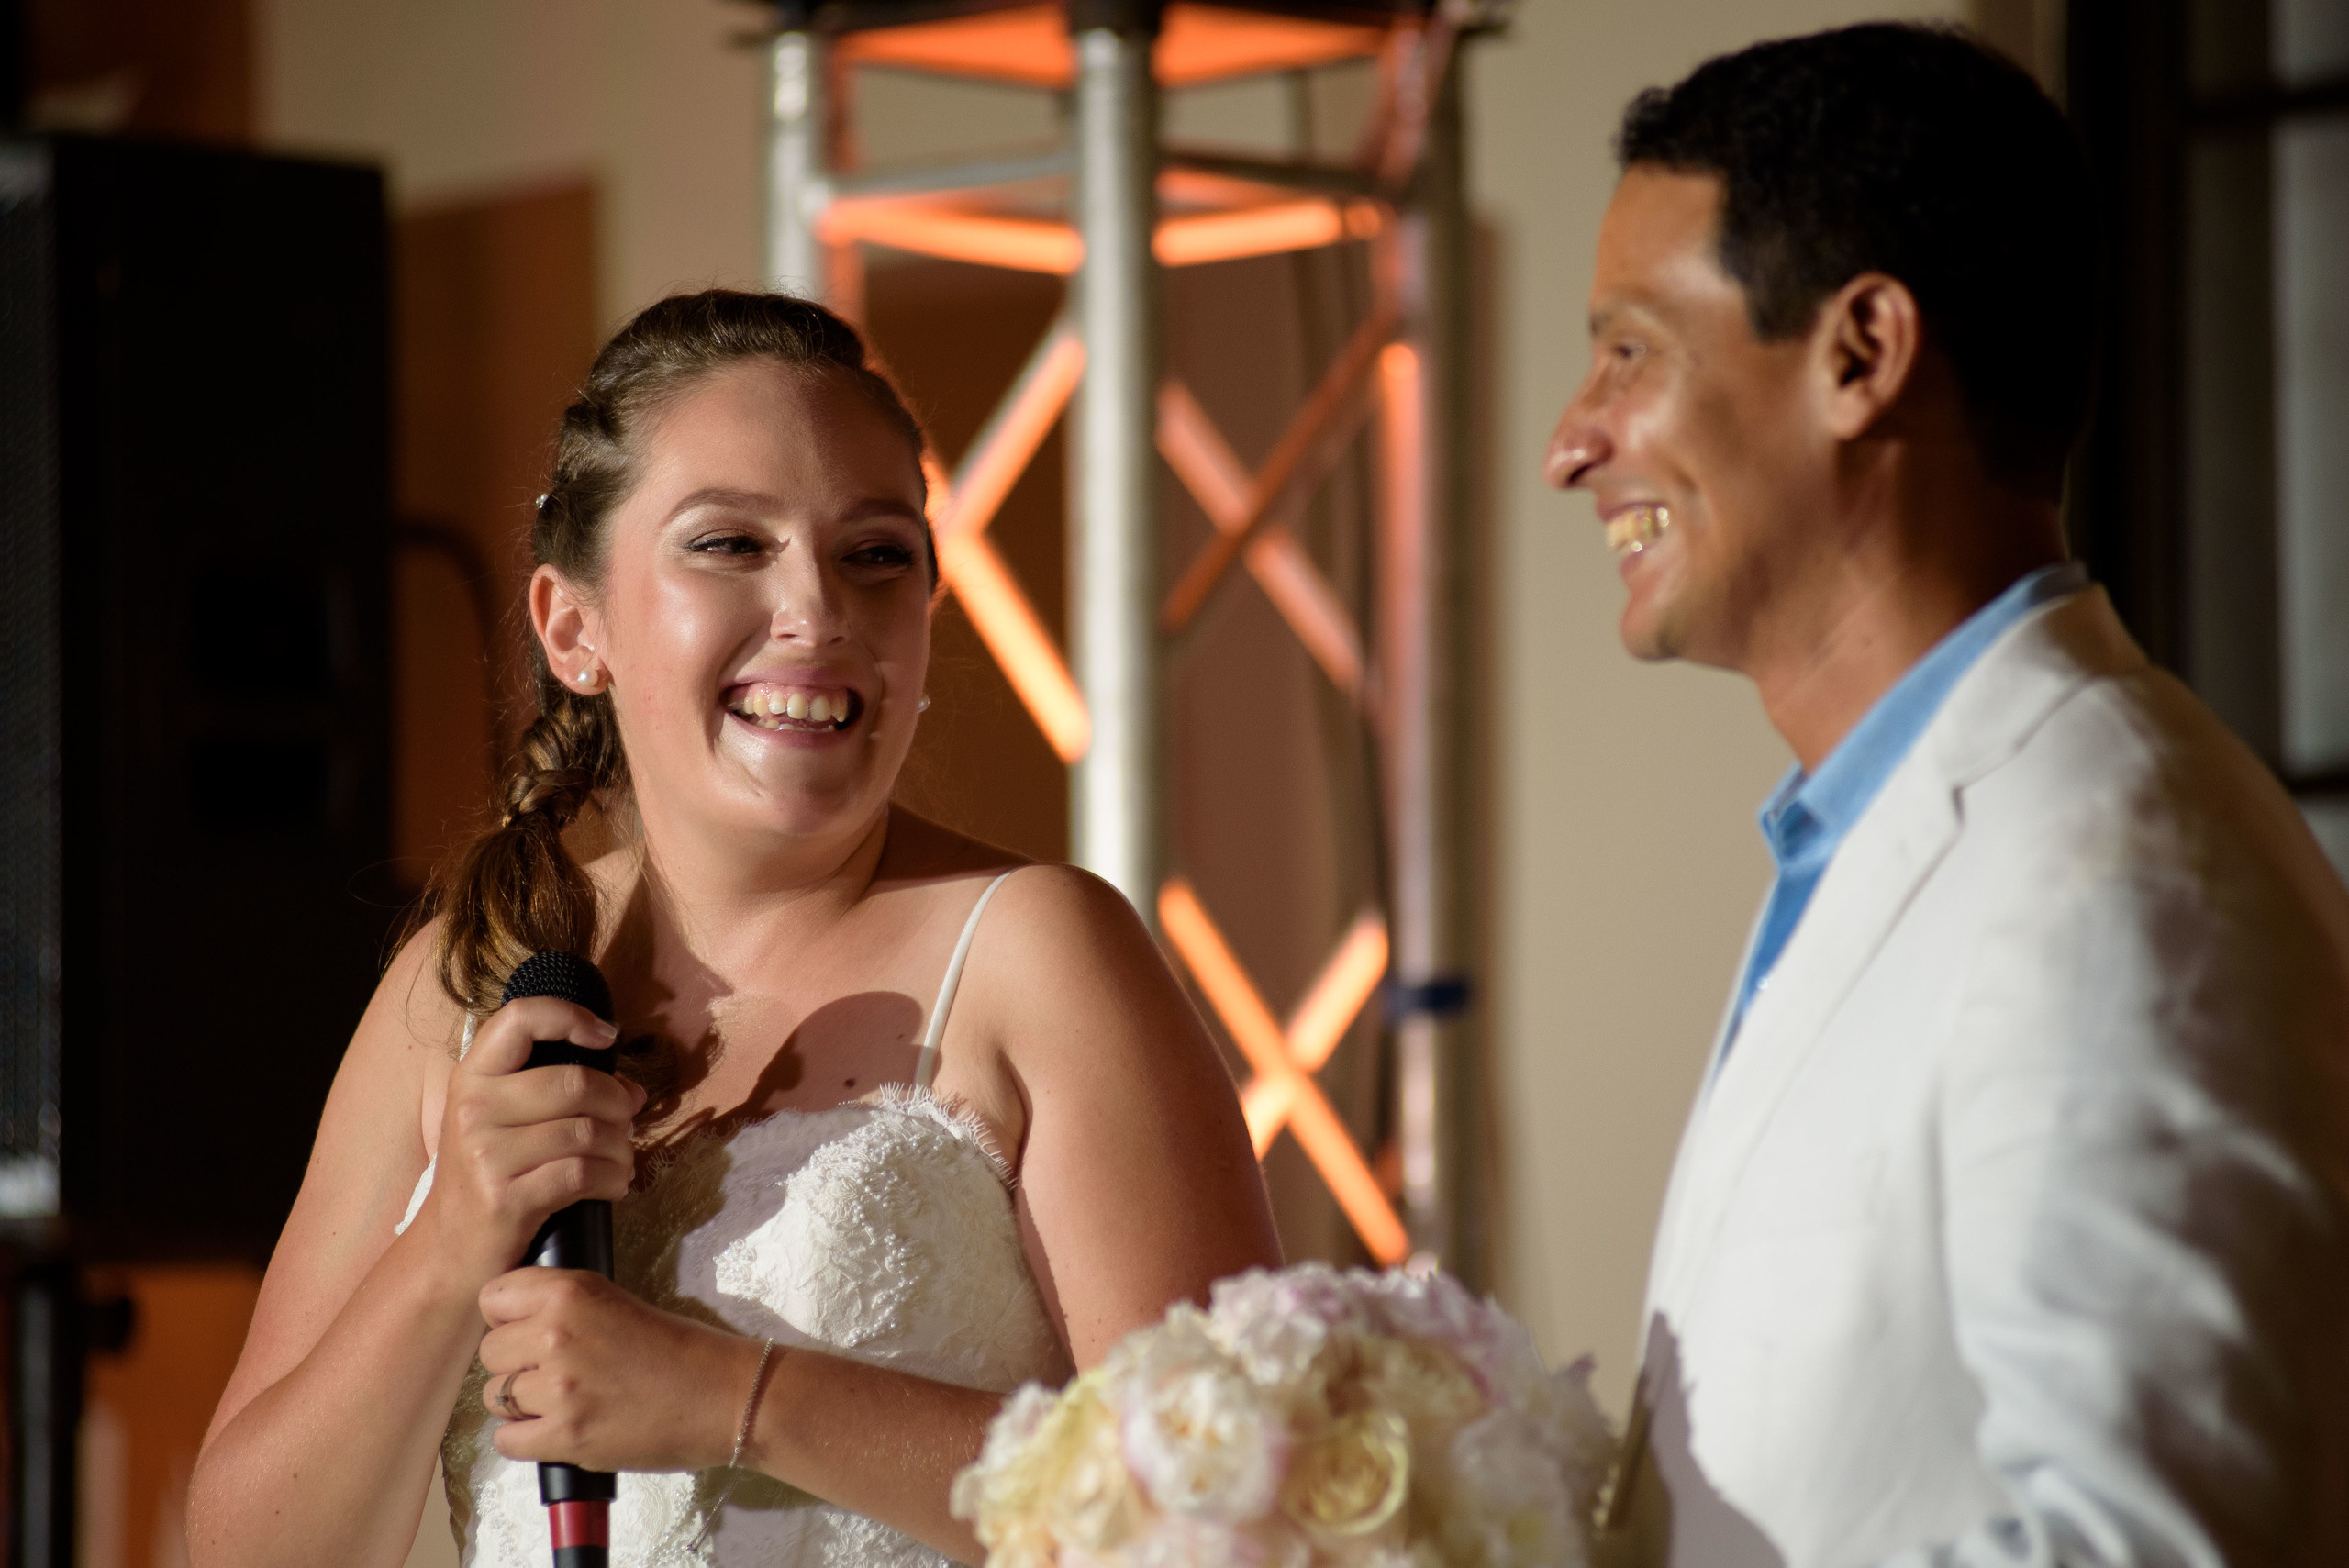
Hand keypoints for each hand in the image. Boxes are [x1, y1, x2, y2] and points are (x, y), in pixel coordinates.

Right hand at [412, 997, 647, 1285]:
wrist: (446, 1253)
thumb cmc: (487, 1178)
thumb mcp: (500, 1122)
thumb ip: (554, 1092)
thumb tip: (632, 1089)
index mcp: (472, 1078)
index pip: (521, 1018)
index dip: (571, 1017)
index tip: (605, 1035)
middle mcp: (473, 1109)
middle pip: (577, 1082)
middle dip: (619, 1103)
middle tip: (627, 1123)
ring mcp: (486, 1155)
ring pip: (588, 1131)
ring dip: (622, 1148)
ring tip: (621, 1161)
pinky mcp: (506, 1198)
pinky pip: (583, 1173)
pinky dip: (613, 1179)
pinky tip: (613, 1185)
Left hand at [477, 1268, 757, 1473]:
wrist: (722, 1394)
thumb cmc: (679, 1349)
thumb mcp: (615, 1300)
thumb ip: (562, 1305)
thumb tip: (512, 1324)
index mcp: (570, 1292)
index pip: (492, 1298)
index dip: (507, 1317)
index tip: (525, 1328)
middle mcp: (556, 1334)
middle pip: (490, 1352)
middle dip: (514, 1363)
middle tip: (552, 1370)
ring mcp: (558, 1388)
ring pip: (494, 1397)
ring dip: (519, 1404)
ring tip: (560, 1401)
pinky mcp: (566, 1436)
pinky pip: (507, 1441)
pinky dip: (526, 1440)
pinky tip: (556, 1430)